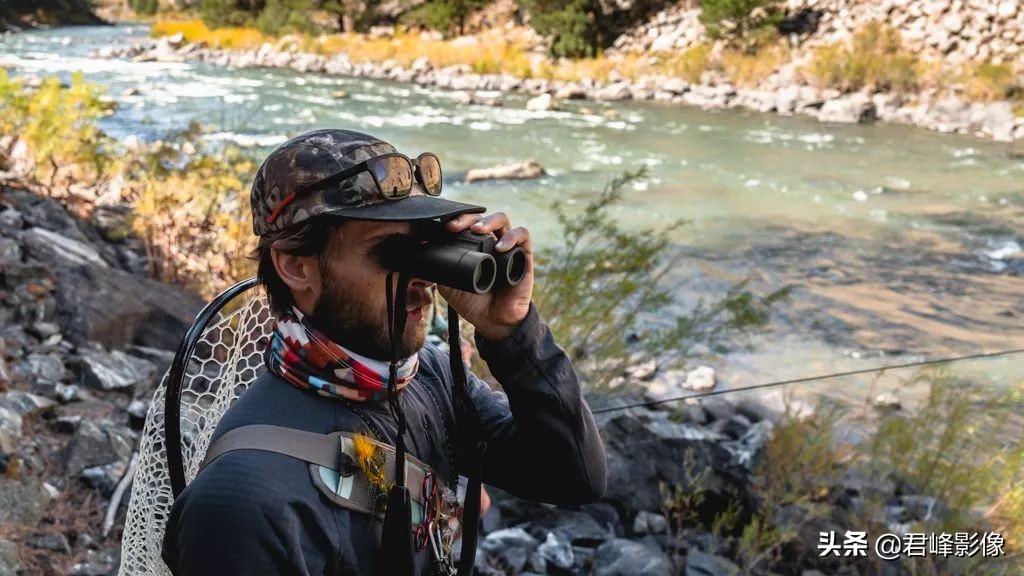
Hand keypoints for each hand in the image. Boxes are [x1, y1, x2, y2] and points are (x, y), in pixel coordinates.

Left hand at [436, 212, 532, 340]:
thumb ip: (439, 268)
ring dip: (489, 221)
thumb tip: (424, 251)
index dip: (456, 221)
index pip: (466, 224)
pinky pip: (523, 235)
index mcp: (473, 246)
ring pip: (502, 220)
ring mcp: (508, 246)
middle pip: (482, 218)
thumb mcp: (449, 285)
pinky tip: (500, 247)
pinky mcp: (524, 255)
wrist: (493, 321)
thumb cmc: (473, 301)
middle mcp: (490, 242)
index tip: (443, 227)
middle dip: (468, 218)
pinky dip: (512, 237)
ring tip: (478, 231)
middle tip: (455, 227)